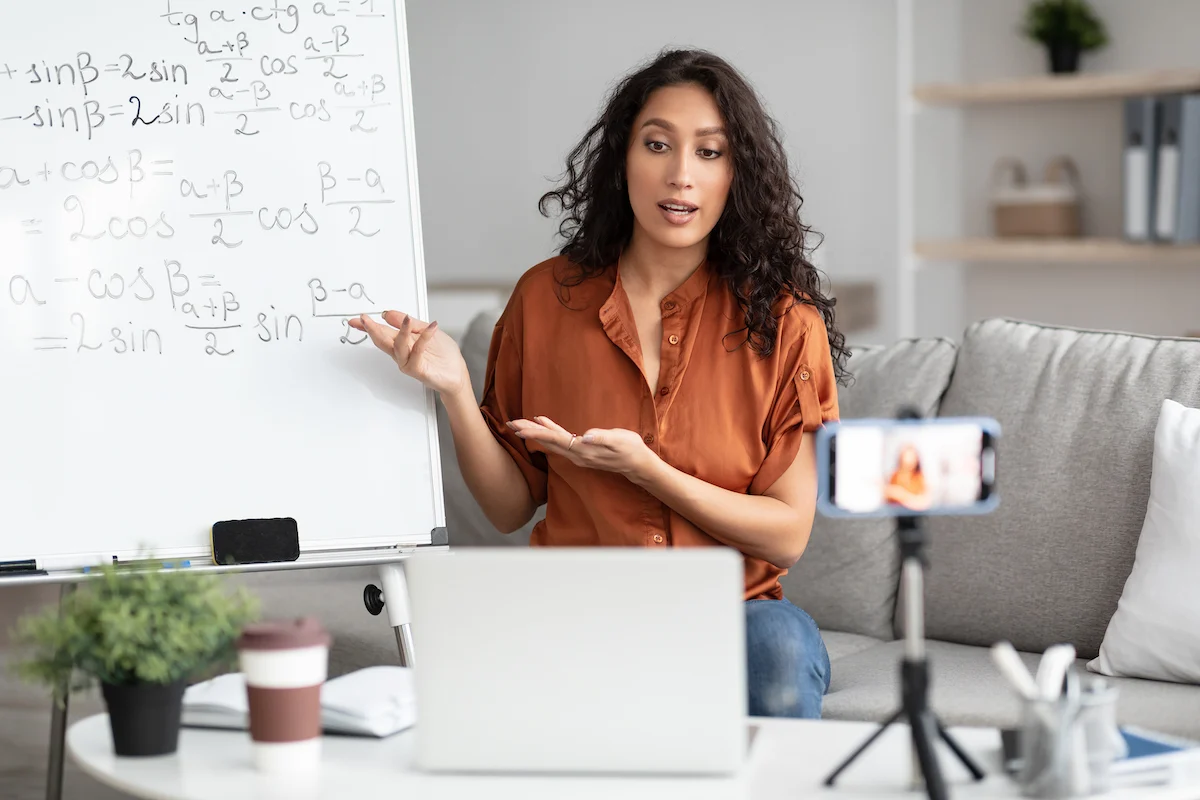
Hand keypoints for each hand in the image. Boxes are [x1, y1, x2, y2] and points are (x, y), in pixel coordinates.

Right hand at [348, 310, 468, 397]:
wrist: (456, 373)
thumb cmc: (443, 354)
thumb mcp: (426, 330)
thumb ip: (409, 323)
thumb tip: (388, 314)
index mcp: (402, 342)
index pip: (382, 332)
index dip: (367, 326)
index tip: (356, 319)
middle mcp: (402, 353)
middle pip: (383, 340)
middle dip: (372, 329)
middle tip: (363, 319)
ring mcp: (408, 362)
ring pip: (398, 347)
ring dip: (402, 332)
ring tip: (406, 319)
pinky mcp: (417, 369)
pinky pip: (418, 352)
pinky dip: (424, 338)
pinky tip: (431, 328)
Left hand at [507, 416, 658, 481]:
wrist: (638, 465)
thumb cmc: (631, 450)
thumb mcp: (620, 440)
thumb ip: (603, 438)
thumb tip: (587, 436)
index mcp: (583, 451)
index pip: (555, 440)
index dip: (537, 434)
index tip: (520, 429)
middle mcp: (577, 455)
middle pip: (548, 442)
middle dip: (529, 433)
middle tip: (510, 423)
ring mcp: (578, 454)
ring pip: (552, 442)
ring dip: (535, 433)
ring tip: (520, 424)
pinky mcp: (581, 451)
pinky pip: (560, 441)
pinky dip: (549, 432)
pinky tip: (543, 424)